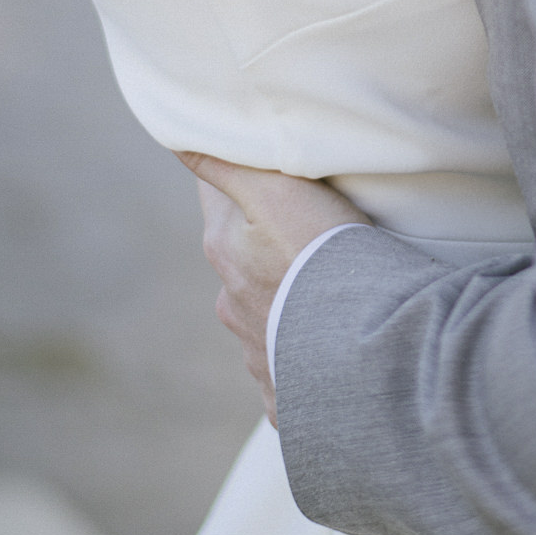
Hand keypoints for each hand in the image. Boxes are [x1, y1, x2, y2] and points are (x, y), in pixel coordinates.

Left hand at [179, 152, 367, 423]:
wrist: (359, 346)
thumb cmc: (321, 254)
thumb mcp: (277, 192)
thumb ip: (225, 166)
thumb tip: (177, 142)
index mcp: (223, 249)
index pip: (217, 196)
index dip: (241, 179)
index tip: (265, 172)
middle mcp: (229, 302)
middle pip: (241, 257)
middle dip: (266, 245)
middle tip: (312, 230)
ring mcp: (255, 351)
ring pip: (265, 313)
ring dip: (287, 302)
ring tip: (329, 291)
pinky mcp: (283, 392)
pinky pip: (290, 366)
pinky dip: (305, 354)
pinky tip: (332, 345)